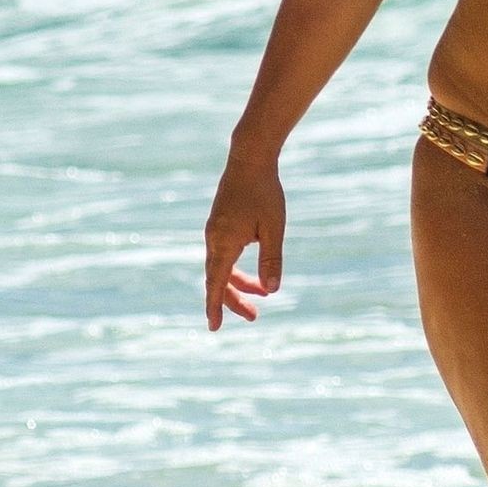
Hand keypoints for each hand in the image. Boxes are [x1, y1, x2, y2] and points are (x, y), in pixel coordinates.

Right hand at [204, 150, 286, 329]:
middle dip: (234, 300)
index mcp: (223, 244)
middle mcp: (213, 239)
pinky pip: (224, 254)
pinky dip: (236, 267)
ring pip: (222, 267)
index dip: (216, 307)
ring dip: (239, 283)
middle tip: (254, 317)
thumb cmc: (264, 193)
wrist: (250, 158)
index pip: (216, 284)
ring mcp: (214, 231)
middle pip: (218, 280)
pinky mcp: (220, 223)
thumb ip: (271, 260)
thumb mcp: (273, 230)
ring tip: (263, 294)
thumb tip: (271, 290)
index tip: (214, 328)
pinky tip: (254, 268)